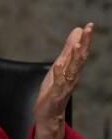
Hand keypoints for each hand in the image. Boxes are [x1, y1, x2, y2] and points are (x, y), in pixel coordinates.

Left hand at [34, 23, 93, 138]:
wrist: (49, 114)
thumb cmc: (55, 88)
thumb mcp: (60, 65)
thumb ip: (68, 50)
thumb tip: (77, 31)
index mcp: (73, 69)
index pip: (82, 52)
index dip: (86, 39)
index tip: (89, 25)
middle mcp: (72, 77)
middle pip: (80, 59)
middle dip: (85, 44)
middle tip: (89, 29)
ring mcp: (65, 86)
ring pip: (72, 71)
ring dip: (75, 58)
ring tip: (77, 45)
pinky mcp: (55, 95)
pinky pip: (59, 84)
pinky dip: (59, 74)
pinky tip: (59, 65)